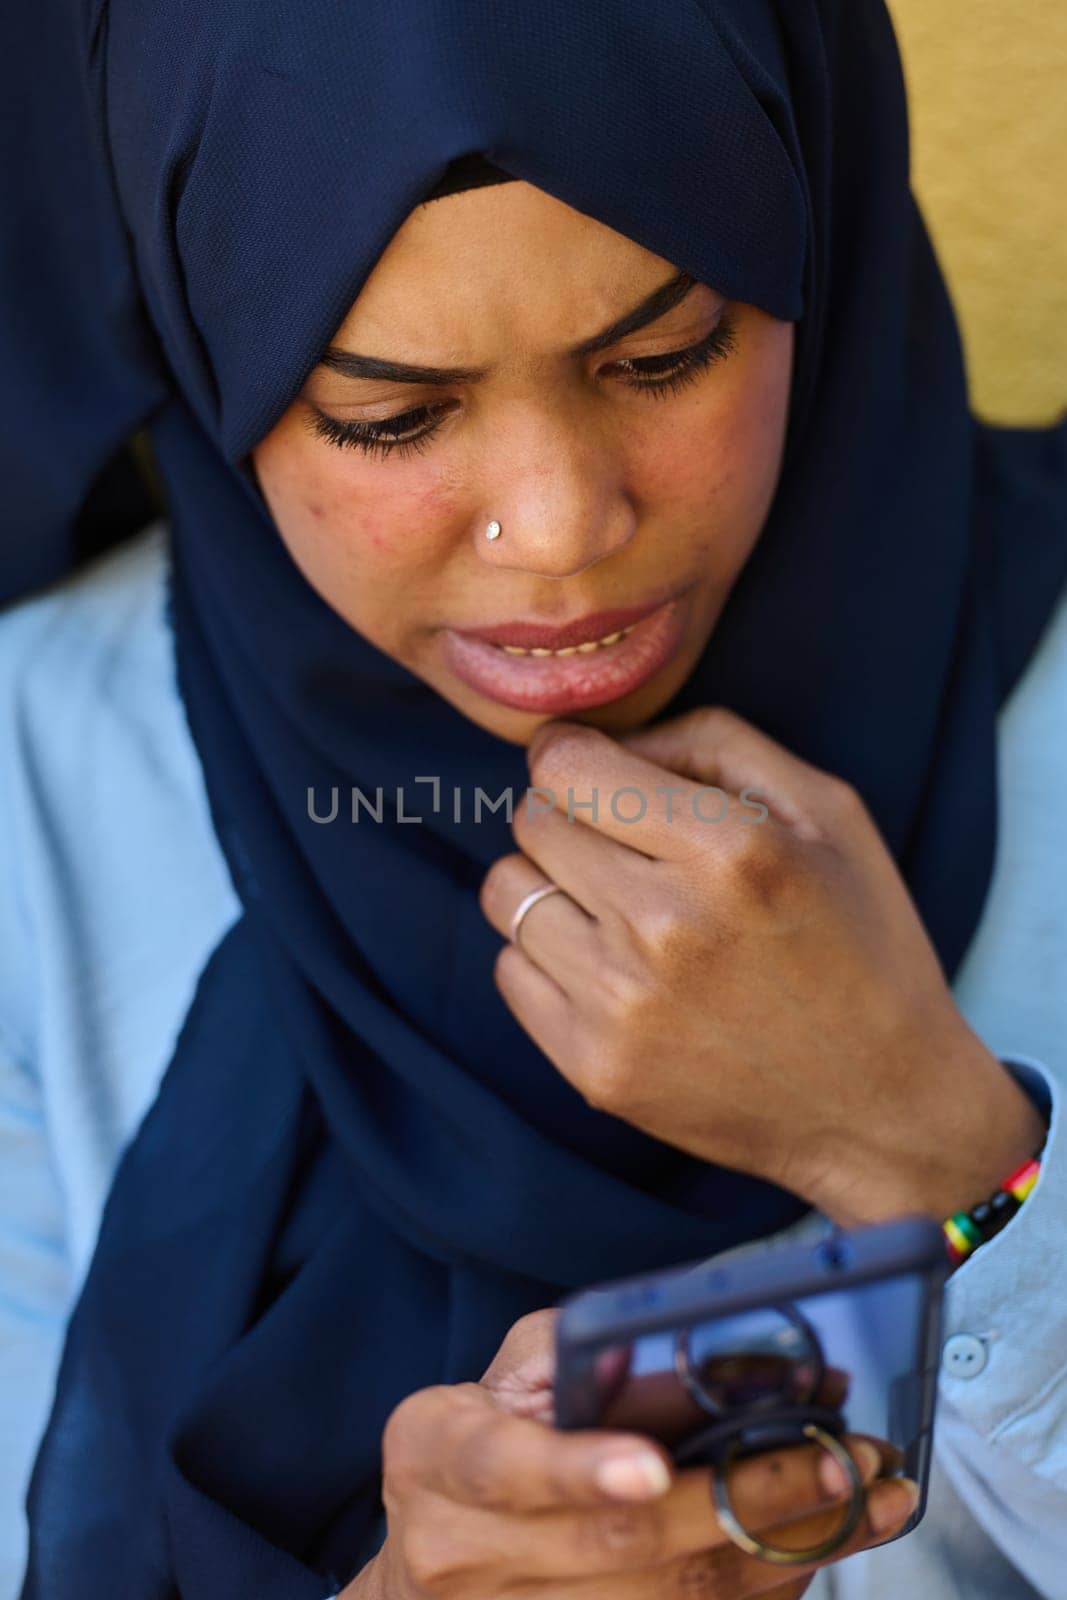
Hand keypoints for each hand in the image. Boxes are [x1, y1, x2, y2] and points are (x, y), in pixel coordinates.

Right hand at [342, 1309, 914, 1598]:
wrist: (429, 1566)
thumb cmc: (479, 1441)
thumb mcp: (506, 1374)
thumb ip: (584, 1354)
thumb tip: (703, 1352)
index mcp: (436, 1459)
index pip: (506, 1466)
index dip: (582, 1470)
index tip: (653, 1467)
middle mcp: (467, 1556)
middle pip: (618, 1546)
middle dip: (743, 1500)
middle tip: (838, 1459)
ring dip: (786, 1549)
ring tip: (869, 1497)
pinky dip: (768, 1585)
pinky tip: (825, 1541)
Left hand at [478, 708, 1045, 1224]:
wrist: (881, 1108)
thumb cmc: (861, 945)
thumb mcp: (828, 812)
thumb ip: (714, 743)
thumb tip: (611, 740)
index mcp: (730, 849)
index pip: (566, 765)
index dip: (571, 756)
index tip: (593, 772)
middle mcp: (664, 924)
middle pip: (532, 821)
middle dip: (568, 816)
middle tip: (622, 846)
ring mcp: (621, 1004)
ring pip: (508, 891)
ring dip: (551, 886)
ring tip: (615, 909)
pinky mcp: (593, 1067)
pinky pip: (510, 970)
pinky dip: (548, 958)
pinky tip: (612, 969)